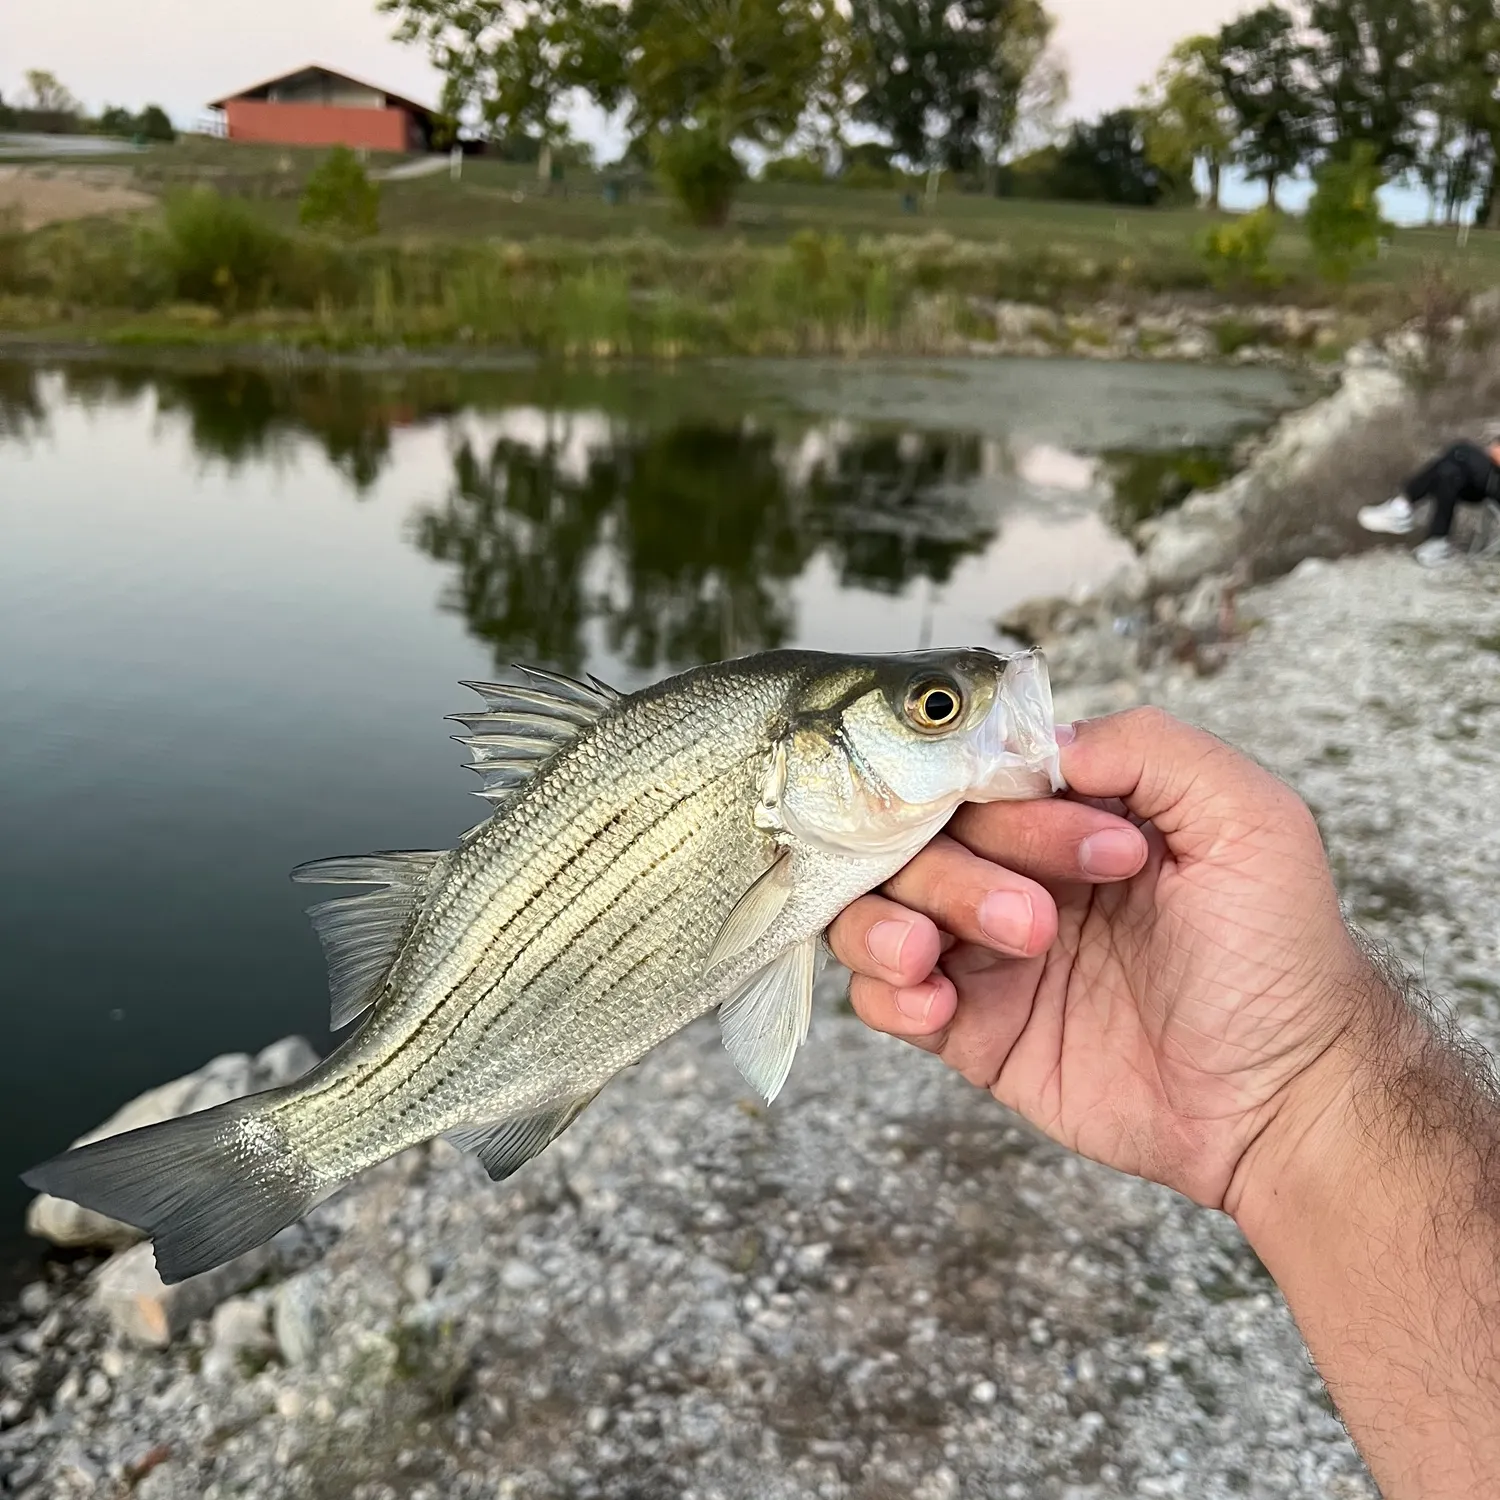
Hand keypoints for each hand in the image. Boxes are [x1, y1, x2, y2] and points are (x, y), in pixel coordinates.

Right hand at [830, 707, 1372, 1212]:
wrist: (1283, 1102)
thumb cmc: (1281, 958)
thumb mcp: (1249, 818)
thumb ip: (1150, 748)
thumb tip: (1043, 743)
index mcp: (1071, 819)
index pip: (981, 778)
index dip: (1006, 805)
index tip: (1095, 853)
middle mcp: (1017, 875)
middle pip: (916, 840)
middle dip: (958, 874)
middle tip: (1036, 923)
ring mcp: (988, 953)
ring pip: (876, 907)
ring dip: (887, 922)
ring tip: (930, 955)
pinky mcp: (972, 1030)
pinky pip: (881, 997)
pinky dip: (884, 991)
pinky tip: (936, 1004)